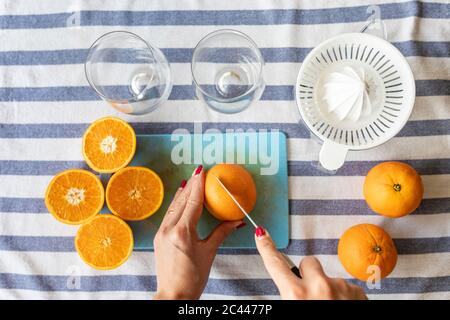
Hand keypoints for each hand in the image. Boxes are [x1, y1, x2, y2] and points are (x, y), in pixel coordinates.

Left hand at [153, 165, 243, 299]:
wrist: (173, 295)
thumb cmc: (192, 278)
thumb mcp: (209, 253)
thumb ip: (221, 233)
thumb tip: (235, 221)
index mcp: (182, 232)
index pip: (193, 202)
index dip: (199, 185)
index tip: (203, 171)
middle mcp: (169, 229)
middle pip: (182, 200)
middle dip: (192, 185)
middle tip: (200, 171)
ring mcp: (162, 232)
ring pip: (174, 206)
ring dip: (183, 192)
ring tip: (191, 180)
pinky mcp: (159, 237)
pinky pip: (169, 214)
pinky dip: (177, 203)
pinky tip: (180, 198)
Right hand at [255, 228, 366, 299]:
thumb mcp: (290, 312)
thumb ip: (289, 297)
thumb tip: (289, 289)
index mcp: (296, 295)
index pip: (275, 265)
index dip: (266, 247)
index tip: (261, 234)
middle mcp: (319, 287)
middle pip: (308, 262)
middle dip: (308, 273)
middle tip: (310, 294)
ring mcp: (341, 288)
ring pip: (329, 277)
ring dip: (328, 290)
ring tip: (330, 310)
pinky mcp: (358, 293)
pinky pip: (346, 287)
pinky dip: (344, 297)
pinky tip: (342, 310)